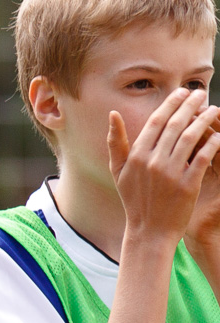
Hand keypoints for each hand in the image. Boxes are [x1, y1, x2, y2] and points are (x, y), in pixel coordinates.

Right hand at [109, 88, 219, 247]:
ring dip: (204, 119)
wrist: (149, 230)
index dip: (171, 103)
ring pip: (191, 137)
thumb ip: (115, 142)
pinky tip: (219, 134)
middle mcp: (152, 161)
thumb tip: (113, 114)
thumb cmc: (134, 199)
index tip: (182, 92)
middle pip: (175, 124)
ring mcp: (170, 172)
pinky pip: (203, 157)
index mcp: (136, 155)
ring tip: (213, 109)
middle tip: (201, 93)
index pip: (156, 121)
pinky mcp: (188, 184)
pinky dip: (212, 143)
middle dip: (190, 105)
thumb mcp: (118, 170)